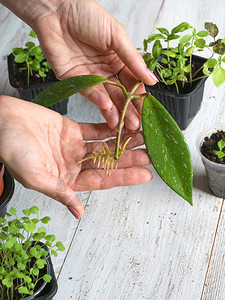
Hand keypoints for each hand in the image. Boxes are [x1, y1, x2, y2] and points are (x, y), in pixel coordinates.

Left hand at [0, 0, 157, 129]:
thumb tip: (152, 80)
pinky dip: (98, 100)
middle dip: (128, 110)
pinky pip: (88, 92)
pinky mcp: (74, 80)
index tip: (146, 111)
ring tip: (122, 125)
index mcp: (118, 60)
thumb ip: (133, 60)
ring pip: (105, 97)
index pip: (132, 83)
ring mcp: (90, 76)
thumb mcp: (117, 36)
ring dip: (114, 111)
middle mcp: (105, 70)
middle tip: (135, 125)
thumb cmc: (87, 15)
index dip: (139, 97)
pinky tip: (108, 108)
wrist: (57, 9)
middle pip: (120, 94)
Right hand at [0, 96, 151, 218]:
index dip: (124, 178)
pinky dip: (109, 127)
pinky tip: (124, 126)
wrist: (2, 121)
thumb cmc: (11, 150)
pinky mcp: (70, 129)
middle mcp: (73, 164)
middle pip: (107, 163)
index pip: (102, 181)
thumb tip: (78, 213)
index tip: (145, 175)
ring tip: (144, 139)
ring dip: (123, 142)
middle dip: (130, 159)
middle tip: (151, 155)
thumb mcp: (35, 177)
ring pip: (104, 145)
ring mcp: (73, 146)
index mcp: (66, 180)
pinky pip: (94, 128)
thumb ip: (59, 193)